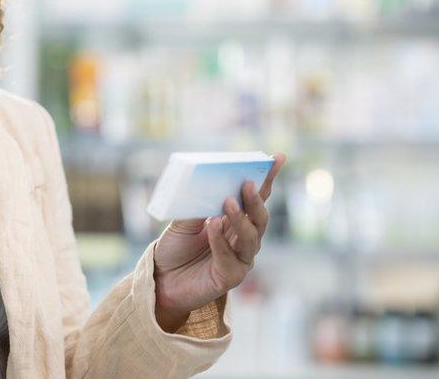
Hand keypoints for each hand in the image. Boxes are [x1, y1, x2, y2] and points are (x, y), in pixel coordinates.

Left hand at [152, 154, 285, 332]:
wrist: (160, 280)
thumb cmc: (174, 248)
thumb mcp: (183, 221)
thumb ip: (198, 208)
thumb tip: (208, 188)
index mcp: (234, 220)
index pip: (255, 198)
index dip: (267, 179)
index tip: (277, 158)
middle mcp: (242, 238)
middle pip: (258, 218)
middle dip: (256, 200)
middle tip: (247, 183)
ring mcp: (240, 258)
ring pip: (251, 238)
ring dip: (240, 219)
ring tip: (228, 202)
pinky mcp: (231, 277)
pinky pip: (230, 257)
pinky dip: (221, 241)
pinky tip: (212, 226)